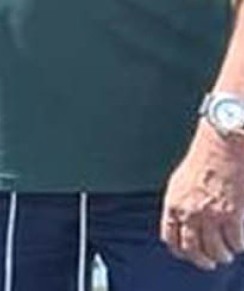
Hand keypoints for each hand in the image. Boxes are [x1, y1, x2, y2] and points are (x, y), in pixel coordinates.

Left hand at [162, 124, 243, 269]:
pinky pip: (235, 242)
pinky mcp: (232, 215)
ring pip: (215, 250)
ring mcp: (210, 216)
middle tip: (211, 262)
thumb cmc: (203, 159)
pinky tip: (239, 242)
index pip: (171, 238)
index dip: (180, 251)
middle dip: (203, 260)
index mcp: (173, 204)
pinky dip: (238, 245)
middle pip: (193, 250)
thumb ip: (180, 204)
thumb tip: (182, 222)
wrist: (222, 145)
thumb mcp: (180, 182)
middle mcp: (189, 213)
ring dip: (222, 255)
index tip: (189, 255)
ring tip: (227, 253)